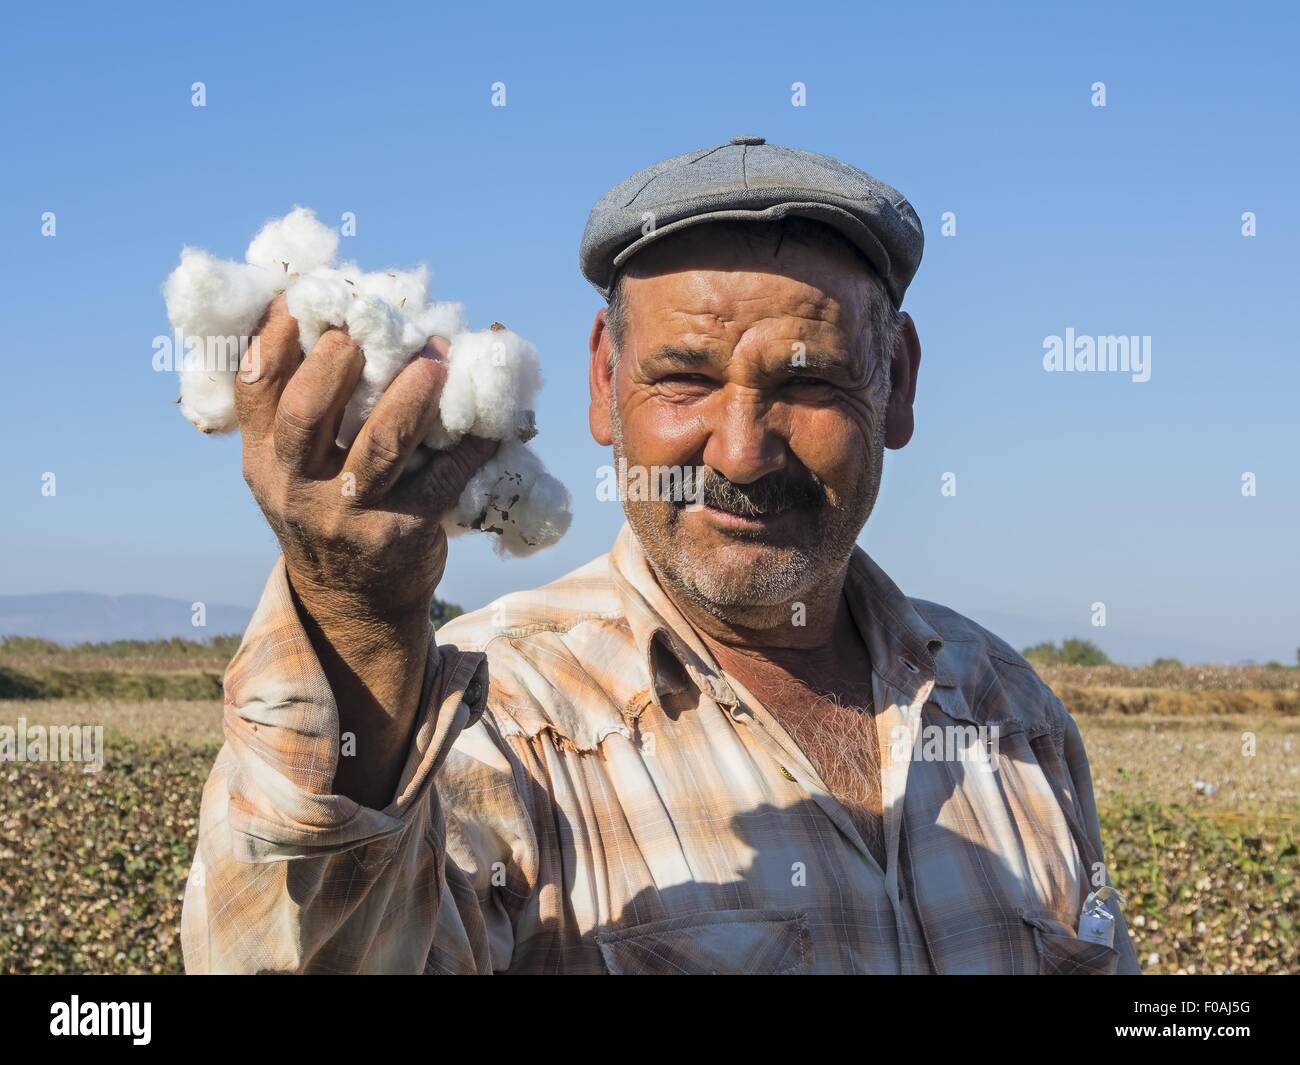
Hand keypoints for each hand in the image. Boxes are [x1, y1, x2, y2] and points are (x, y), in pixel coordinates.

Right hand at [233, 295, 497, 805]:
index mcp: (264, 466)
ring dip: (412, 395)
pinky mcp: (404, 534)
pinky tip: (493, 416)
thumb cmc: (326, 513)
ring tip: (437, 359)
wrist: (355, 604)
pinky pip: (445, 479)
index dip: (273, 338)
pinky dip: (474, 444)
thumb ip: (297, 413)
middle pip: (306, 415)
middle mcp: (298, 493)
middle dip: (336, 361)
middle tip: (368, 326)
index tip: (301, 296)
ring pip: (380, 447)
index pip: (254, 392)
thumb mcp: (290, 474)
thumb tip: (331, 319)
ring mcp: (352, 518)